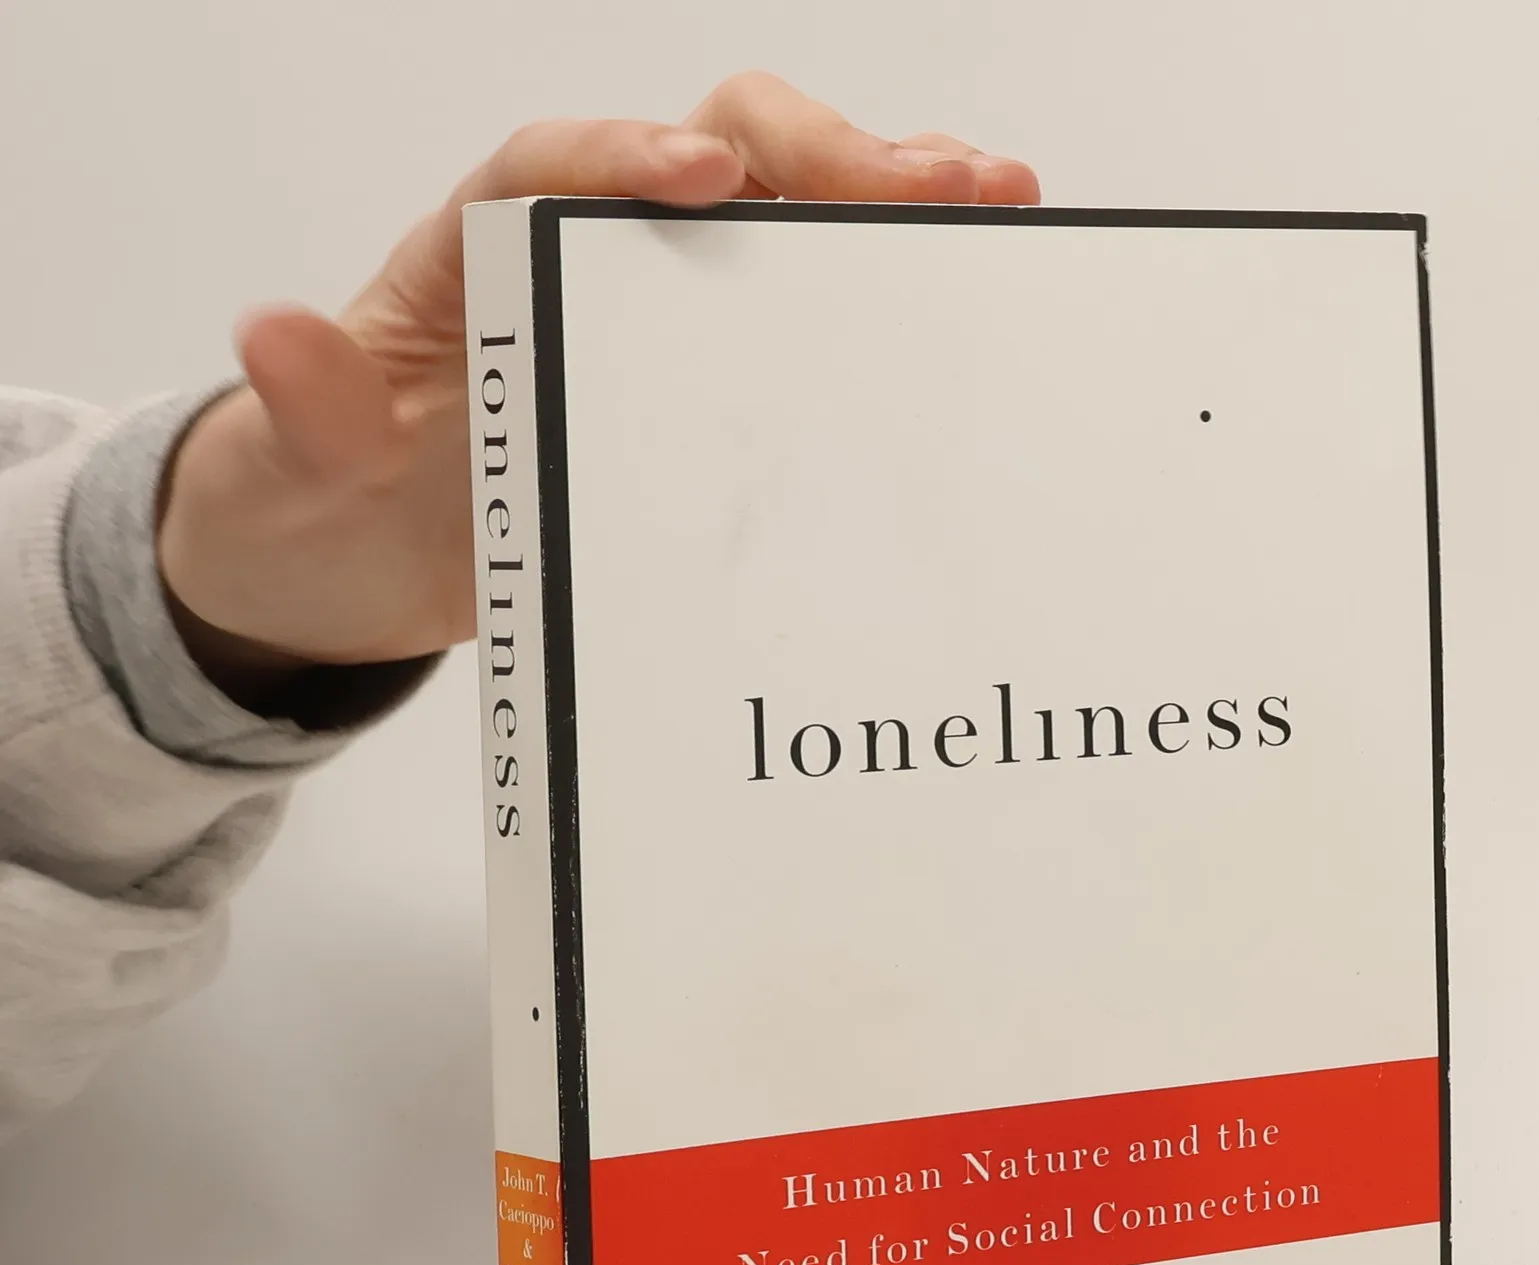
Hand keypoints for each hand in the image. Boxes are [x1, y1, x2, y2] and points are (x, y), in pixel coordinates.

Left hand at [155, 75, 1039, 700]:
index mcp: (480, 252)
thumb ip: (309, 413)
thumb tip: (274, 337)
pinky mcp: (712, 371)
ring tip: (990, 200)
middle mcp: (583, 253)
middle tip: (921, 183)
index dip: (632, 153)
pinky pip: (803, 300)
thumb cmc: (341, 503)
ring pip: (783, 207)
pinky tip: (962, 276)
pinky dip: (882, 276)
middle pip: (713, 146)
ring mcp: (660, 307)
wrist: (370, 569)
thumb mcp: (304, 475)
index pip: (558, 165)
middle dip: (819, 153)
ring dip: (885, 197)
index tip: (707, 175)